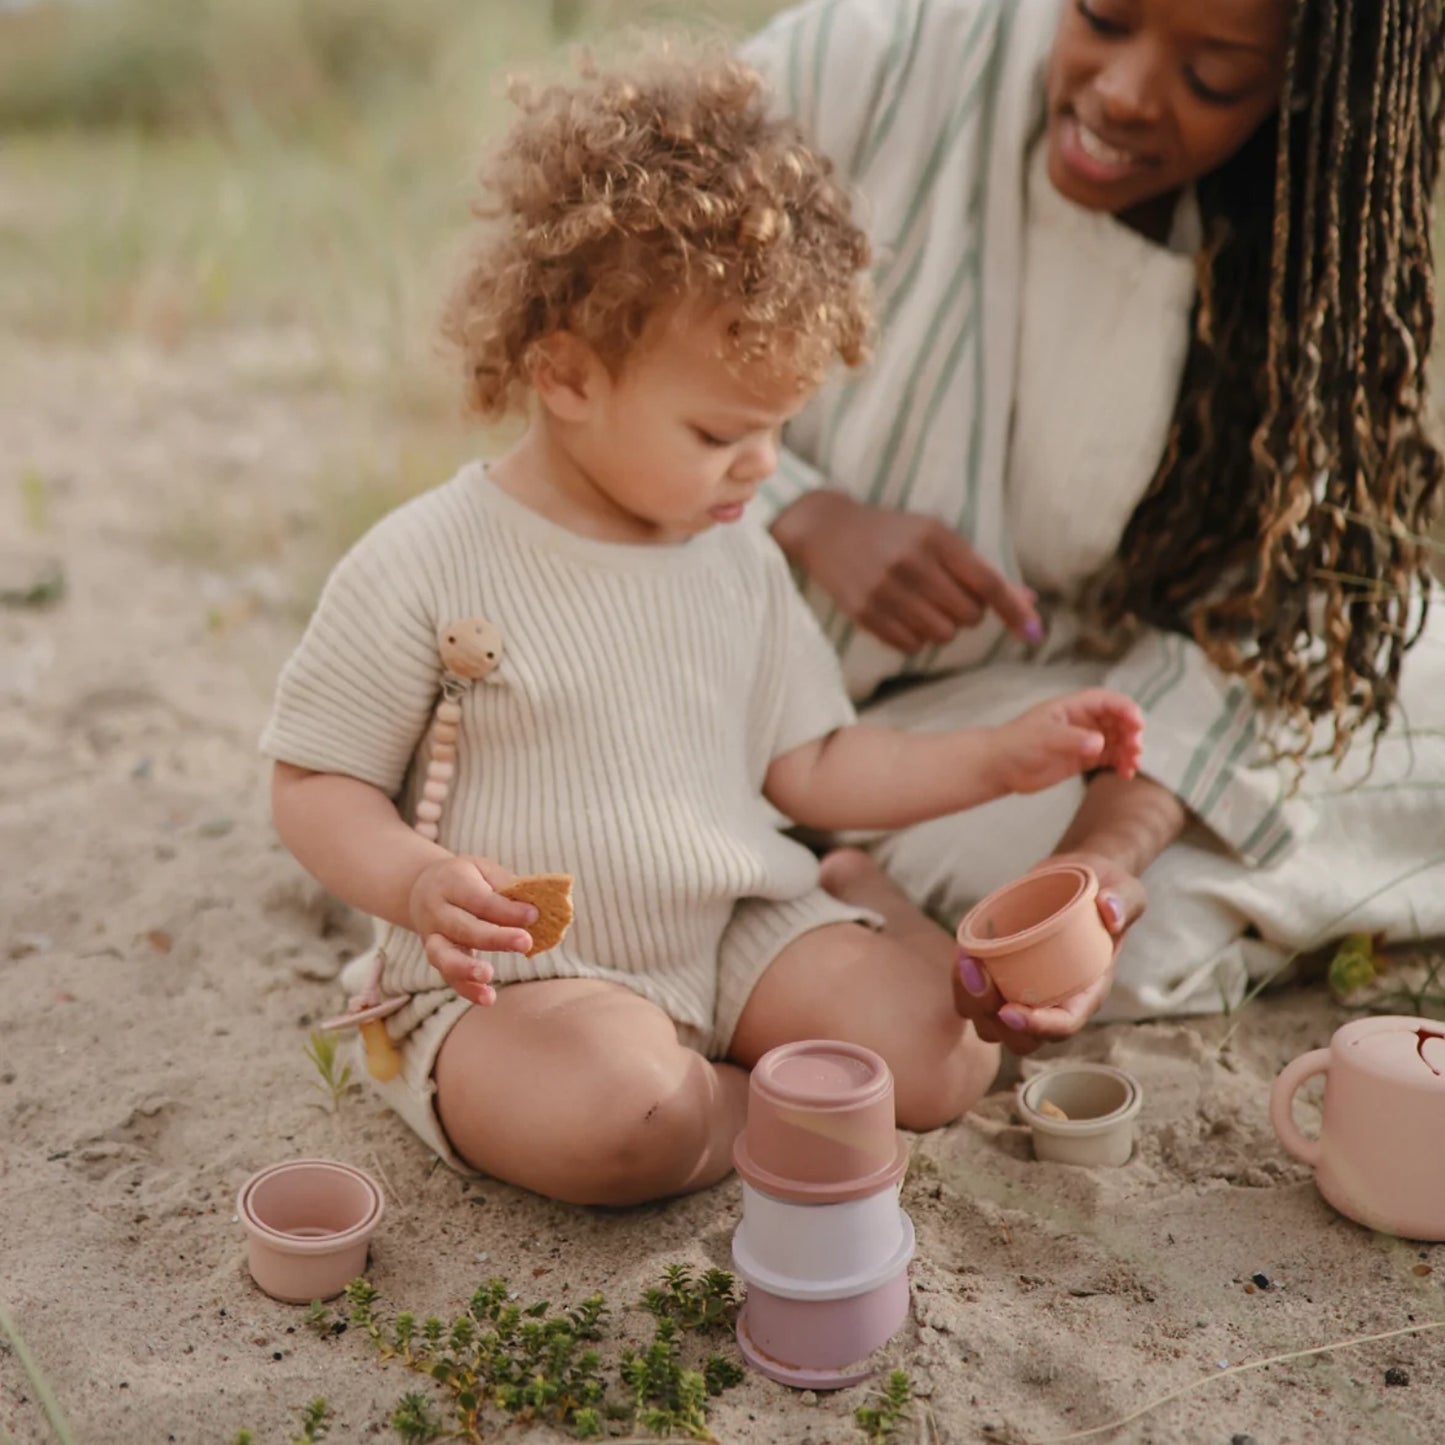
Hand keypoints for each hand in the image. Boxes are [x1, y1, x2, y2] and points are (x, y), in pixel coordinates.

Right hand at [408, 854, 538, 1005]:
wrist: (420, 887)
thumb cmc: (464, 878)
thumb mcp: (483, 870)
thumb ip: (507, 887)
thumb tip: (540, 907)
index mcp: (451, 882)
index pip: (480, 899)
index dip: (506, 909)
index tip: (534, 915)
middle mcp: (436, 910)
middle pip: (464, 927)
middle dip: (495, 938)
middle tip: (525, 942)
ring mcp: (432, 936)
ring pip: (444, 955)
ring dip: (466, 968)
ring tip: (488, 976)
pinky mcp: (435, 956)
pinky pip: (448, 976)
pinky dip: (466, 989)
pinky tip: (487, 998)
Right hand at [775, 491, 1040, 652]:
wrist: (827, 530)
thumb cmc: (894, 533)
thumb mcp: (937, 537)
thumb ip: (982, 571)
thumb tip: (1029, 603)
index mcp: (935, 538)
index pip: (987, 582)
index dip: (1014, 611)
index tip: (1034, 634)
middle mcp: (911, 563)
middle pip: (968, 616)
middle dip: (966, 613)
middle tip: (946, 596)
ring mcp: (885, 590)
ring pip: (941, 635)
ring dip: (941, 627)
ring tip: (922, 605)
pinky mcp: (864, 613)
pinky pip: (911, 646)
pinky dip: (915, 638)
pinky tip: (902, 615)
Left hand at [953, 850, 1144, 1054]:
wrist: (1079, 879)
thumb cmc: (1106, 891)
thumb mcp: (1125, 891)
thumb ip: (1124, 902)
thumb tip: (1109, 909)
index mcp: (1086, 992)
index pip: (1064, 1024)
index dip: (1037, 1027)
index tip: (1010, 1011)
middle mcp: (1053, 1000)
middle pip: (1019, 1038)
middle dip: (993, 1017)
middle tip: (978, 973)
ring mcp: (1024, 991)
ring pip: (989, 1023)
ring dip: (971, 1001)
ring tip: (966, 962)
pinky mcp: (1000, 975)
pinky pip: (973, 996)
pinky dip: (962, 982)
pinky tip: (962, 952)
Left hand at [992, 689, 1143, 794]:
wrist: (1000, 766)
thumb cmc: (1017, 744)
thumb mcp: (1044, 738)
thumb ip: (1073, 739)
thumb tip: (1100, 743)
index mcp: (1072, 707)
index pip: (1106, 701)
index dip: (1125, 708)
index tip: (1137, 724)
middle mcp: (1082, 721)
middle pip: (1117, 720)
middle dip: (1131, 732)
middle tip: (1135, 748)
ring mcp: (1083, 740)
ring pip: (1116, 740)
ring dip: (1129, 750)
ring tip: (1131, 765)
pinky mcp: (1082, 759)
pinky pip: (1109, 757)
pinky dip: (1120, 763)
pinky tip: (1126, 773)